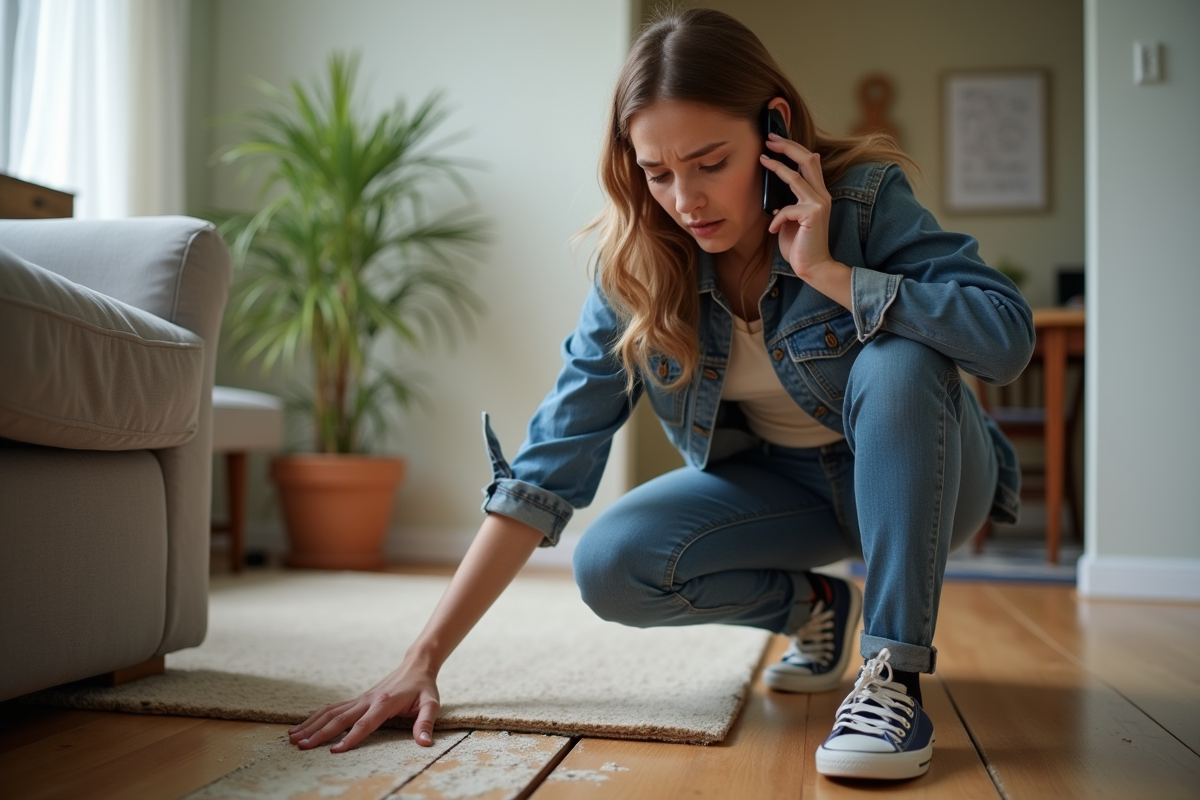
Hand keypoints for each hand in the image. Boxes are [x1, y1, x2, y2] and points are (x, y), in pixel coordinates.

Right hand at [287, 659, 440, 752]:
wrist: (416, 665)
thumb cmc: (423, 687)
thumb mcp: (431, 704)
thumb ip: (426, 723)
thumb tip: (425, 743)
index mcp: (384, 703)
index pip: (364, 724)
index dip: (350, 738)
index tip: (334, 751)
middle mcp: (367, 700)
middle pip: (339, 718)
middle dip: (319, 733)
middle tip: (302, 746)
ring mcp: (360, 699)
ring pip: (330, 712)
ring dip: (312, 724)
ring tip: (293, 738)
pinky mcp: (357, 699)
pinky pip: (333, 708)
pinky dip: (316, 716)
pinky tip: (303, 725)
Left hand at [760, 135, 850, 307]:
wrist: (812, 267)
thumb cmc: (799, 244)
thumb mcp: (790, 218)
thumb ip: (788, 201)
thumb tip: (775, 186)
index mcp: (818, 193)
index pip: (809, 162)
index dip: (793, 148)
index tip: (774, 141)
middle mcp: (822, 195)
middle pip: (808, 159)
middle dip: (788, 146)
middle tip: (769, 140)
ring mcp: (819, 204)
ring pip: (796, 178)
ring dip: (777, 168)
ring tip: (763, 161)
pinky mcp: (813, 215)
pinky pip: (787, 209)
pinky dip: (776, 218)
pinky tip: (773, 230)